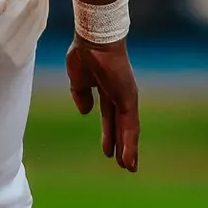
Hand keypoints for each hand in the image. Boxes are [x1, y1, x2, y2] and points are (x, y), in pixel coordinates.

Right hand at [66, 35, 139, 171]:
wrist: (93, 39)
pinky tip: (128, 158)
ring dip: (129, 150)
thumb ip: (81, 95)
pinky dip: (130, 144)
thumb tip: (85, 111)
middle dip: (121, 144)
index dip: (108, 134)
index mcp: (106, 90)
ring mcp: (126, 98)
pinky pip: (130, 126)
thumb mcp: (78, 79)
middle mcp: (119, 96)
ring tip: (129, 167)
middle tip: (124, 164)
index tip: (108, 151)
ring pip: (128, 130)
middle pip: (121, 126)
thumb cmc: (84, 53)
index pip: (109, 117)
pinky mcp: (128, 100)